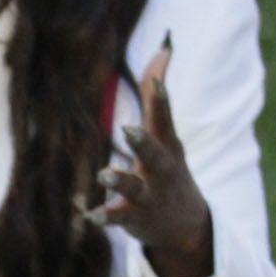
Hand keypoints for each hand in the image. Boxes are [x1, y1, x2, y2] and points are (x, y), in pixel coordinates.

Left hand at [96, 39, 212, 276]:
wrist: (186, 225)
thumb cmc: (168, 169)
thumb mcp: (167, 135)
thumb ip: (156, 98)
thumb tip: (163, 51)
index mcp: (168, 146)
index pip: (165, 120)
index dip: (161, 100)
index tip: (156, 81)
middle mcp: (161, 170)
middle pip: (155, 154)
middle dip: (144, 142)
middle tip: (128, 129)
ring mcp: (150, 195)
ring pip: (134, 188)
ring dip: (120, 181)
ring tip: (103, 174)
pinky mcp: (135, 218)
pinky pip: (119, 217)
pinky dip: (105, 216)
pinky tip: (90, 216)